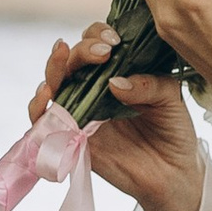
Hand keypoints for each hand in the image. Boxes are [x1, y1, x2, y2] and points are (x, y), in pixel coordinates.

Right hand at [29, 24, 206, 210]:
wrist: (173, 175)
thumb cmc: (174, 132)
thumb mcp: (171, 100)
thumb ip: (150, 85)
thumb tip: (115, 82)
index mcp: (117, 71)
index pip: (96, 41)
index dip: (99, 35)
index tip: (115, 41)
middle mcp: (94, 88)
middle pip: (72, 59)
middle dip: (81, 50)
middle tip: (102, 53)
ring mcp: (81, 112)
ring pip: (54, 83)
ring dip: (54, 68)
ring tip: (61, 58)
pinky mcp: (71, 138)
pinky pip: (45, 121)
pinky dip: (38, 106)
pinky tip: (46, 95)